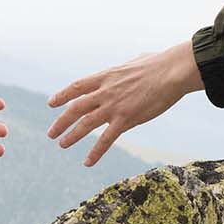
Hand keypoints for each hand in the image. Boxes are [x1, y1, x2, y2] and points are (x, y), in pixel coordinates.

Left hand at [48, 40, 203, 166]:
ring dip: (72, 136)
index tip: (51, 103)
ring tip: (62, 145)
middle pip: (75, 108)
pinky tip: (87, 162)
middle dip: (61, 121)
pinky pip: (106, 139)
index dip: (62, 95)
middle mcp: (105, 92)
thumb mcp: (135, 61)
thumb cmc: (160, 63)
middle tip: (51, 133)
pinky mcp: (126, 119)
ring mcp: (114, 106)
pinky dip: (95, 152)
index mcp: (106, 76)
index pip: (77, 87)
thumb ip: (128, 68)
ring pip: (85, 124)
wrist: (173, 70)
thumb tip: (134, 62)